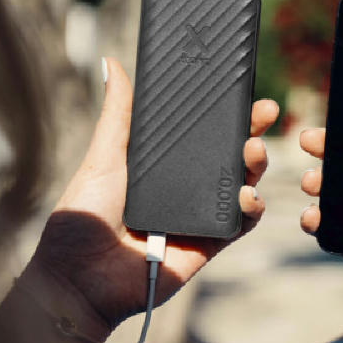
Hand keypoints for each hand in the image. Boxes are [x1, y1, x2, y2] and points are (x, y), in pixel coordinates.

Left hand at [32, 57, 278, 332]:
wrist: (79, 278)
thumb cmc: (81, 220)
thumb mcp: (102, 157)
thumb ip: (118, 115)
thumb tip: (112, 64)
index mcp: (161, 166)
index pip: (202, 134)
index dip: (225, 113)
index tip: (243, 91)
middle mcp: (184, 189)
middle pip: (229, 155)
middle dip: (251, 131)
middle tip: (263, 112)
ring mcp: (198, 217)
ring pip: (241, 185)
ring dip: (255, 165)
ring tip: (253, 150)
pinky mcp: (208, 245)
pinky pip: (240, 224)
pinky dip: (251, 207)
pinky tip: (247, 194)